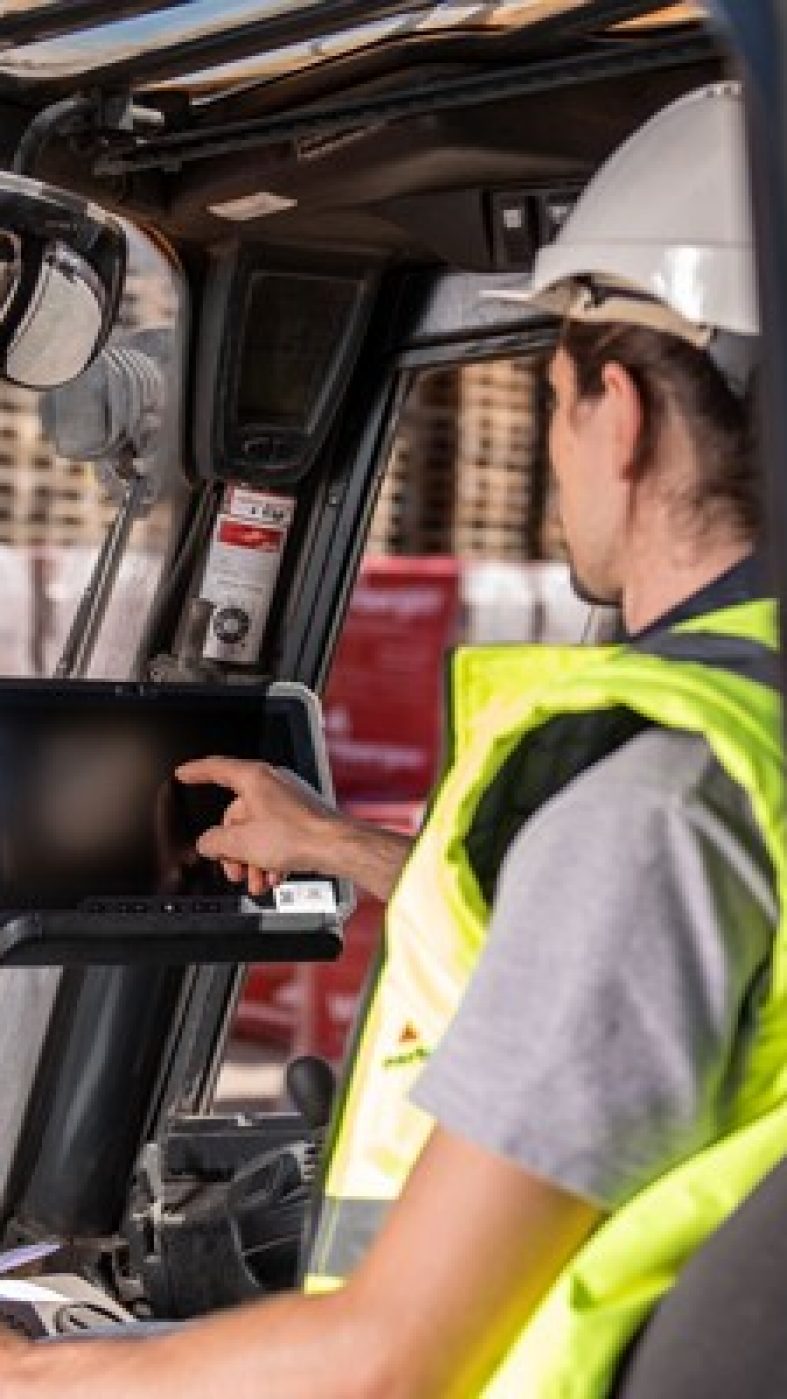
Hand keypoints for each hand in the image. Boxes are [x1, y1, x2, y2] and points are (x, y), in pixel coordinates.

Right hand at [175, 758, 336, 896]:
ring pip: (258, 830)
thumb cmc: (299, 836)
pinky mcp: (302, 817)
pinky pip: (277, 835)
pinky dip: (271, 857)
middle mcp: (272, 784)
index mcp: (255, 779)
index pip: (217, 769)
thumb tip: (207, 843)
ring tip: (255, 882)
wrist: (338, 847)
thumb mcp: (242, 843)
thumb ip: (215, 842)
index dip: (197, 772)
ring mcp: (289, 800)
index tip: (184, 774)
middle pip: (237, 814)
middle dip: (233, 848)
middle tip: (233, 870)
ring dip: (253, 859)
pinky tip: (274, 878)